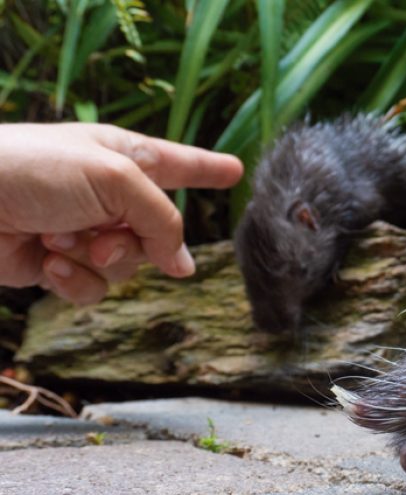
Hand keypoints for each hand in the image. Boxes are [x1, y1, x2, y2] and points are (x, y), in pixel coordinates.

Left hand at [0, 123, 241, 303]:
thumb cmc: (34, 170)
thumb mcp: (116, 179)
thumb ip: (162, 220)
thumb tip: (183, 265)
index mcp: (123, 157)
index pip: (178, 163)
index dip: (206, 168)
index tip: (233, 170)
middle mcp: (107, 195)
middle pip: (158, 233)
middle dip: (136, 243)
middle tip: (104, 236)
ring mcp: (83, 232)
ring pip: (128, 267)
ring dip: (99, 259)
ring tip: (59, 240)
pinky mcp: (57, 265)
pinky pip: (93, 288)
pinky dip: (74, 280)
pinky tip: (47, 261)